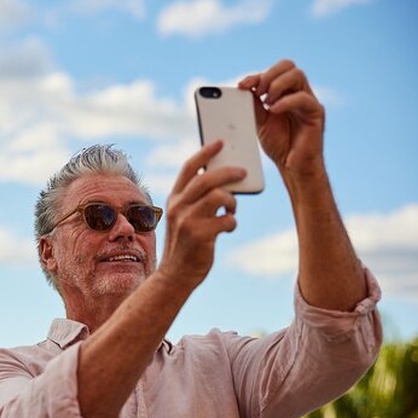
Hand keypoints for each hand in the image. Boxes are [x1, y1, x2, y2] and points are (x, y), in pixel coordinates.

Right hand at [159, 140, 245, 289]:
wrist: (175, 275)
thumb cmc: (185, 244)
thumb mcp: (183, 217)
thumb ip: (195, 200)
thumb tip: (222, 181)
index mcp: (174, 199)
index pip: (189, 168)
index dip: (205, 152)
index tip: (220, 142)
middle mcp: (179, 207)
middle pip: (208, 178)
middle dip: (229, 172)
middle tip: (242, 173)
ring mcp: (188, 221)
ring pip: (219, 196)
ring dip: (232, 202)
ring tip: (231, 210)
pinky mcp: (200, 236)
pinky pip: (227, 220)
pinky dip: (232, 222)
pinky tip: (228, 227)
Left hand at [238, 59, 325, 179]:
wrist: (292, 166)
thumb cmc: (279, 144)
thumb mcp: (259, 121)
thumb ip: (254, 105)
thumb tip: (242, 89)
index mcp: (285, 92)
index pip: (274, 71)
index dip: (257, 75)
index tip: (242, 85)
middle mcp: (298, 92)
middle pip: (288, 66)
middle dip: (269, 75)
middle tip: (258, 92)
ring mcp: (308, 101)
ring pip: (297, 75)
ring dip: (277, 85)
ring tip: (267, 102)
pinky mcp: (316, 113)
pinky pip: (304, 98)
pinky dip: (286, 101)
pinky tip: (274, 110)